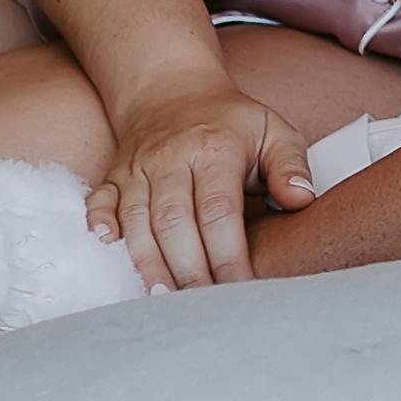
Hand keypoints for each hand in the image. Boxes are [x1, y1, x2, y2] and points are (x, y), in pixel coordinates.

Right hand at [84, 70, 315, 289]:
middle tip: (203, 311)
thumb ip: (290, 164)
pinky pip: (98, 204)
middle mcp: (170, 158)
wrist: (171, 89)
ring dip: (147, 265)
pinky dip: (100, 230)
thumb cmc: (231, 122)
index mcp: (214, 149)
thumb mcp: (273, 130)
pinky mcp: (112, 177)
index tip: (242, 289)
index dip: (228, 255)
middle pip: (174, 223)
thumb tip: (302, 199)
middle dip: (188, 271)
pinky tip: (108, 255)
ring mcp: (136, 168)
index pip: (219, 211)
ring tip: (163, 303)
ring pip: (136, 222)